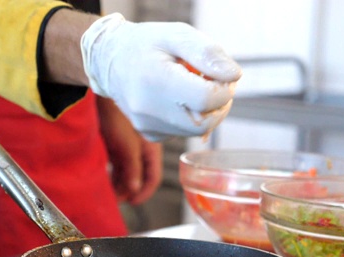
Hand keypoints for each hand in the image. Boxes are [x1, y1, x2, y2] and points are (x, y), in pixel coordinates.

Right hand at [81, 13, 241, 140]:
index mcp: (157, 81)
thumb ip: (207, 53)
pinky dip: (190, 118)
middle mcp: (149, 109)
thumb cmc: (146, 44)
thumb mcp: (176, 35)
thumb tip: (233, 75)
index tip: (222, 75)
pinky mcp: (150, 134)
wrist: (109, 60)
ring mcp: (148, 126)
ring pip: (196, 131)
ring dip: (206, 111)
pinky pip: (183, 132)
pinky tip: (181, 99)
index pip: (207, 99)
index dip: (224, 88)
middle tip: (215, 83)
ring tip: (195, 86)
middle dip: (220, 104)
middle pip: (205, 122)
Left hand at [96, 96, 162, 204]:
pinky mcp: (115, 142)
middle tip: (113, 200)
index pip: (152, 178)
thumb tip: (134, 190)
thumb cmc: (117, 115)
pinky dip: (111, 173)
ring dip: (117, 183)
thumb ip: (132, 169)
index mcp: (151, 150)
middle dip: (127, 190)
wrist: (101, 94)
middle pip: (138, 177)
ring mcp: (128, 146)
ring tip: (106, 191)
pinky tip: (102, 177)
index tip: (131, 203)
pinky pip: (116, 164)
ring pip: (126, 171)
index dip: (143, 193)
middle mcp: (141, 150)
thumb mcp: (126, 146)